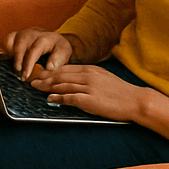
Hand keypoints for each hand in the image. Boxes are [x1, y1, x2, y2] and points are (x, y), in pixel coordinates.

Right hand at [2, 28, 73, 79]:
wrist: (52, 38)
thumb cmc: (57, 48)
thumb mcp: (64, 52)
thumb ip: (59, 59)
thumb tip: (50, 67)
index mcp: (45, 38)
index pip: (34, 51)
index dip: (28, 64)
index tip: (26, 75)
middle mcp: (32, 33)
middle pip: (20, 46)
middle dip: (18, 63)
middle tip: (20, 76)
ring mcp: (22, 33)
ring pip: (11, 42)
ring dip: (12, 58)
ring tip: (17, 71)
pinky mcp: (15, 35)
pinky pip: (7, 41)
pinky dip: (6, 51)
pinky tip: (11, 61)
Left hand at [27, 64, 145, 121]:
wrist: (136, 101)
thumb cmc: (121, 92)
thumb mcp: (103, 77)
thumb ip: (88, 77)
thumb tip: (73, 80)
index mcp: (90, 70)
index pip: (65, 68)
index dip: (50, 71)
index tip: (40, 73)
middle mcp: (87, 76)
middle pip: (59, 75)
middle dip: (44, 77)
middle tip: (32, 80)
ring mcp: (88, 88)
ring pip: (62, 85)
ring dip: (46, 87)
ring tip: (35, 87)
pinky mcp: (90, 100)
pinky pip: (70, 98)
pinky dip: (58, 98)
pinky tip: (49, 99)